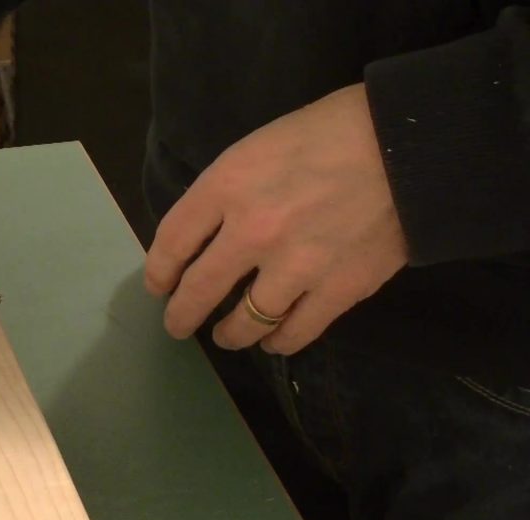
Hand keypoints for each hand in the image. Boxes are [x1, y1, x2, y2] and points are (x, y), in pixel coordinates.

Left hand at [144, 84, 407, 354]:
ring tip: (227, 336)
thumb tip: (205, 233)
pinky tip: (274, 340)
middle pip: (199, 290)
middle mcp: (252, 231)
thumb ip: (226, 190)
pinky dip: (279, 341)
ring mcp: (294, 266)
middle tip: (177, 325)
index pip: (172, 242)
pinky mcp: (337, 290)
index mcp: (227, 186)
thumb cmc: (328, 132)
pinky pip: (295, 332)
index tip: (159, 285)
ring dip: (230, 334)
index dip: (159, 271)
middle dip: (182, 315)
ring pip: (245, 322)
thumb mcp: (257, 147)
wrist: (406, 146)